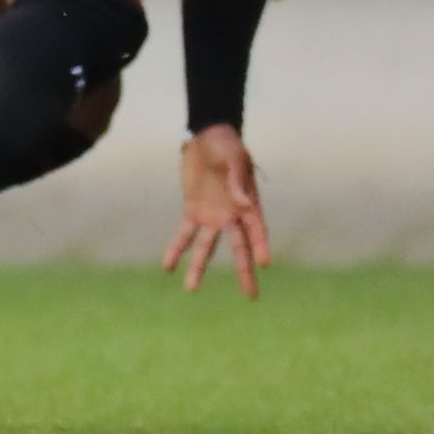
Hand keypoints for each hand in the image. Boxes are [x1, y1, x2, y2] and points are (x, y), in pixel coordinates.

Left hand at [162, 125, 271, 297]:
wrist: (207, 137)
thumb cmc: (227, 147)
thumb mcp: (234, 159)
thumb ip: (238, 180)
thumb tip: (243, 202)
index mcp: (249, 204)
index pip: (257, 229)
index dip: (261, 245)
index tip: (264, 263)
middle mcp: (233, 216)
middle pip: (240, 248)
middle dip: (245, 271)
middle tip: (251, 296)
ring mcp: (213, 216)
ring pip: (207, 247)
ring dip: (199, 267)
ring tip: (191, 289)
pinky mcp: (193, 211)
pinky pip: (185, 233)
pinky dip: (176, 249)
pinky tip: (168, 266)